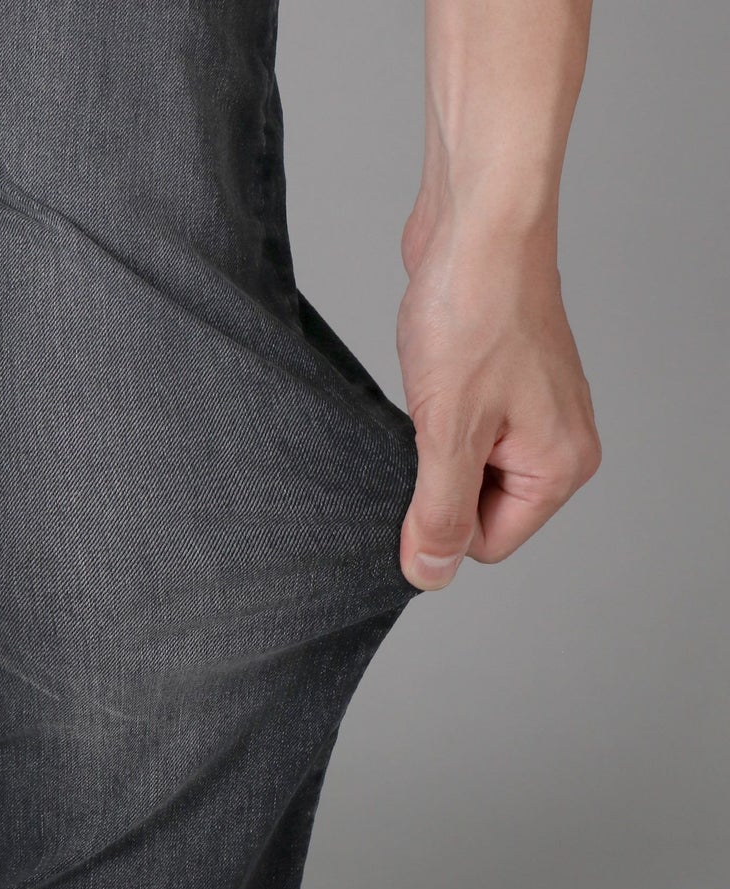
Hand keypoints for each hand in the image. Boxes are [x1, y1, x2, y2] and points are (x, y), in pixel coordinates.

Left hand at [397, 179, 601, 590]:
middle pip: (480, 508)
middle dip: (440, 476)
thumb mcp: (447, 430)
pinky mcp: (505, 385)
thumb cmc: (475, 311)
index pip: (488, 543)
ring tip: (437, 392)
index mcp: (560, 466)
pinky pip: (465, 428)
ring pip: (468, 466)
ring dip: (437, 441)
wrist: (479, 224)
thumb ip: (438, 512)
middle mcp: (558, 443)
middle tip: (431, 421)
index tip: (419, 469)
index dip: (442, 520)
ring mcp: (533, 412)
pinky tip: (437, 375)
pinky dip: (439, 412)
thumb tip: (431, 574)